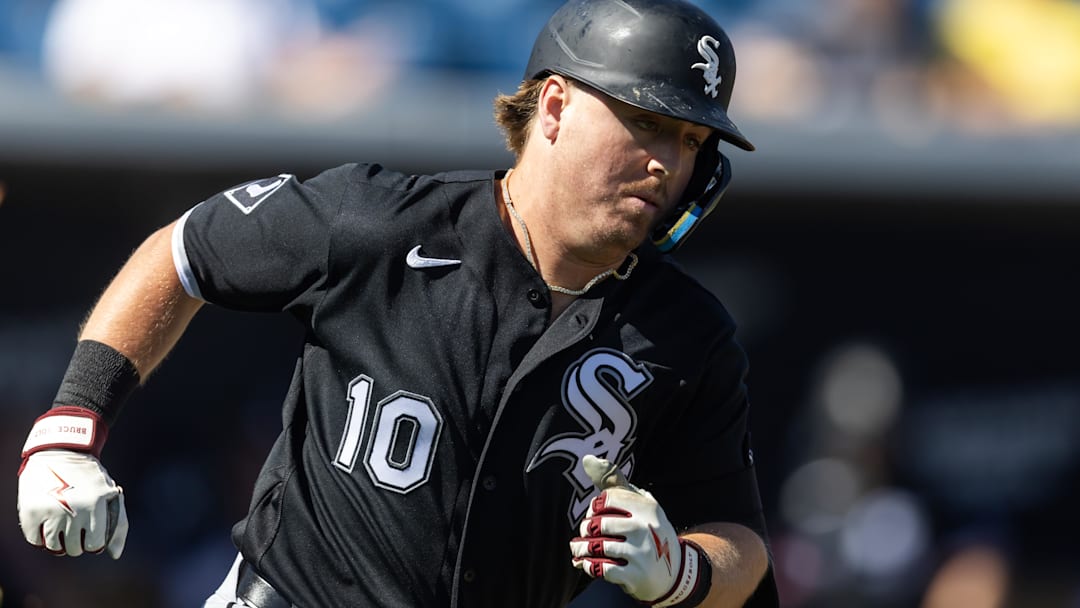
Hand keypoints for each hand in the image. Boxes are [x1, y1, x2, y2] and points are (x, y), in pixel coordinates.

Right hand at [18, 407, 127, 558]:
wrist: (62, 450)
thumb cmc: (91, 478)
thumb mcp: (111, 495)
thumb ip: (119, 525)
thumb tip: (114, 555)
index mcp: (96, 505)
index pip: (95, 545)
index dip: (93, 544)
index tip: (90, 535)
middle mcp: (73, 510)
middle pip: (74, 548)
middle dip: (76, 543)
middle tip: (75, 529)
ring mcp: (50, 511)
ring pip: (54, 547)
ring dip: (58, 542)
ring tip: (61, 528)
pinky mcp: (31, 510)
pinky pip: (35, 540)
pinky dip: (40, 537)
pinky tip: (47, 525)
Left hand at [570, 455, 707, 606]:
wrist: (677, 573)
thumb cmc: (650, 532)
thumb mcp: (640, 505)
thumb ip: (613, 482)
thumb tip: (587, 458)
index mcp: (646, 507)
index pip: (605, 500)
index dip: (594, 509)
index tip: (595, 516)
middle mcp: (645, 527)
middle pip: (598, 524)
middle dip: (585, 531)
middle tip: (586, 534)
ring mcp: (642, 553)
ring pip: (598, 547)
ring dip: (582, 549)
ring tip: (579, 549)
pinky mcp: (636, 576)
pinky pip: (602, 569)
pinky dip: (590, 566)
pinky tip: (588, 564)